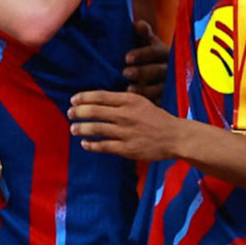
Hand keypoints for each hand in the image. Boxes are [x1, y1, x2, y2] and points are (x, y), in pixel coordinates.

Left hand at [69, 90, 186, 161]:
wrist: (175, 136)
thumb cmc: (156, 119)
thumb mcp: (141, 103)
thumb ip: (121, 102)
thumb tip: (97, 102)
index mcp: (131, 100)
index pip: (101, 96)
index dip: (84, 97)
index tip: (73, 100)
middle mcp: (126, 115)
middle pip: (95, 111)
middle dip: (79, 112)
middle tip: (70, 113)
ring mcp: (126, 132)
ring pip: (96, 129)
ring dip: (81, 128)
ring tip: (73, 128)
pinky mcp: (126, 148)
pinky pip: (103, 146)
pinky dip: (91, 145)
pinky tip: (84, 143)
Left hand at [124, 19, 168, 101]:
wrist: (170, 77)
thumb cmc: (152, 58)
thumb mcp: (151, 44)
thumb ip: (144, 35)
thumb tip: (137, 24)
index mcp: (165, 54)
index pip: (155, 52)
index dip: (142, 54)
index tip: (127, 57)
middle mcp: (169, 70)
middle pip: (157, 71)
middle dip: (142, 72)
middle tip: (125, 72)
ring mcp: (169, 86)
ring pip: (159, 88)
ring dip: (144, 90)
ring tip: (129, 90)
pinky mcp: (166, 101)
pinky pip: (159, 103)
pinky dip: (149, 105)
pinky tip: (136, 107)